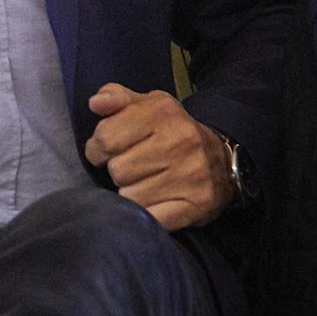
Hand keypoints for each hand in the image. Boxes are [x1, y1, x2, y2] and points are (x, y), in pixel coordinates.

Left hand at [83, 83, 235, 230]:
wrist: (221, 160)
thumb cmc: (170, 132)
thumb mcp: (146, 105)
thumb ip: (115, 98)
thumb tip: (95, 103)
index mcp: (162, 112)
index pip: (105, 137)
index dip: (97, 148)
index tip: (106, 151)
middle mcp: (181, 141)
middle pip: (117, 169)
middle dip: (116, 171)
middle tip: (130, 167)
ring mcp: (191, 174)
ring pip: (131, 196)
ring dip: (130, 192)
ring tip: (144, 182)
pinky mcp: (197, 204)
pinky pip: (151, 217)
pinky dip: (146, 213)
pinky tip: (154, 202)